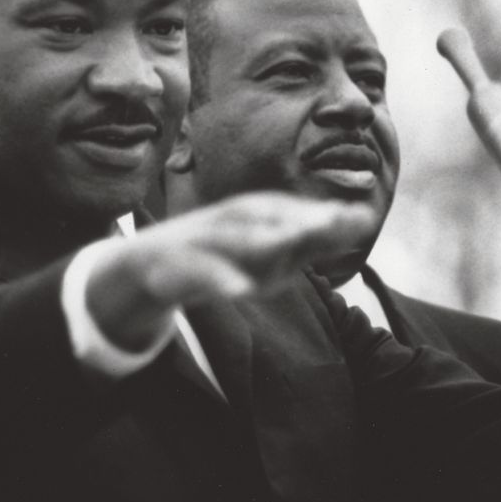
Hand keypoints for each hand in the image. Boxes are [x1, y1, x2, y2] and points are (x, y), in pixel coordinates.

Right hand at [86, 191, 371, 350]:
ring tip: (288, 241)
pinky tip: (239, 290)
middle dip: (295, 217)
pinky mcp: (170, 266)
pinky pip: (196, 273)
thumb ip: (305, 242)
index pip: (285, 211)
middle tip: (333, 219)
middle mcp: (221, 222)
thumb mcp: (262, 256)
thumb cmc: (215, 261)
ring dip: (256, 237)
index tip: (357, 217)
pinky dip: (217, 278)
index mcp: (242, 219)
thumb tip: (356, 224)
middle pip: (259, 216)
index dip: (318, 213)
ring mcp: (194, 241)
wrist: (142, 271)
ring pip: (227, 237)